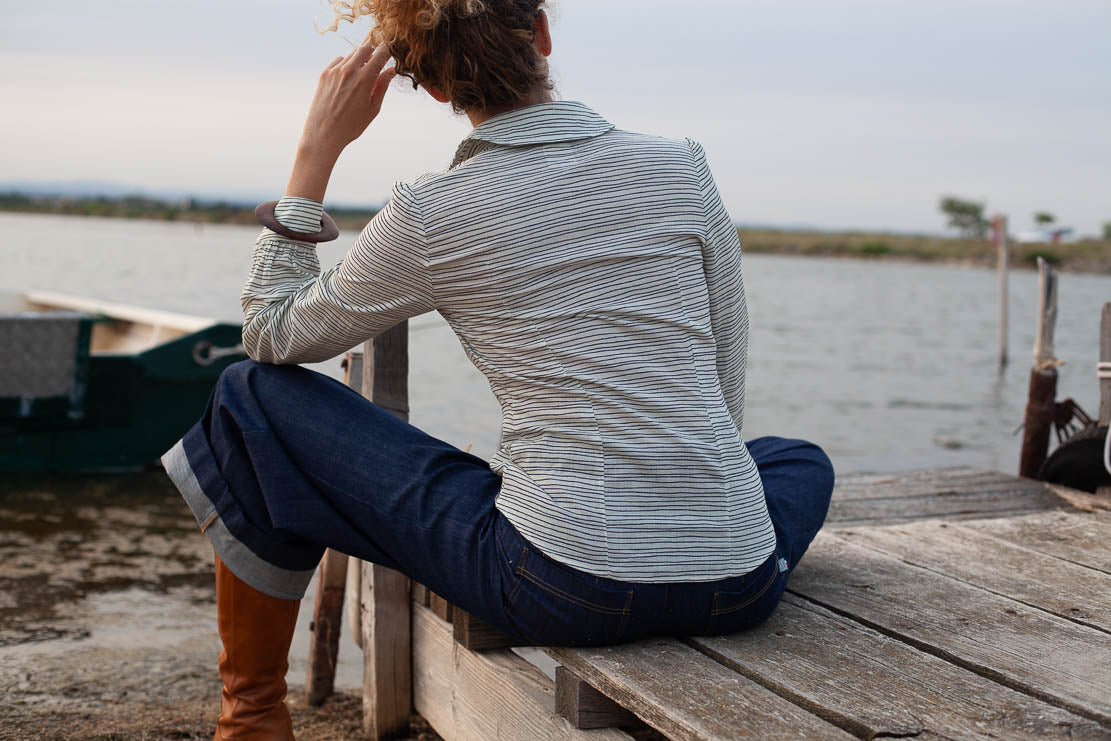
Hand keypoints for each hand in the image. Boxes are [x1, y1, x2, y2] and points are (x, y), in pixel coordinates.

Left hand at [285, 45, 396, 201]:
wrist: (323, 134)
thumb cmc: (351, 126)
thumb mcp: (373, 109)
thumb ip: (382, 86)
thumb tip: (391, 70)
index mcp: (365, 79)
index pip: (381, 54)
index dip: (388, 52)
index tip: (391, 55)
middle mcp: (349, 70)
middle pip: (366, 47)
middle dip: (373, 53)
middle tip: (377, 65)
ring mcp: (335, 70)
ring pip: (352, 53)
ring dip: (360, 59)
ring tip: (362, 77)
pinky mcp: (325, 74)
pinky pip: (339, 60)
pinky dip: (346, 65)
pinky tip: (348, 79)